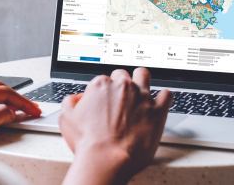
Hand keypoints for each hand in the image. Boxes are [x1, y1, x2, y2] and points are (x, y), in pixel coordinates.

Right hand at [59, 68, 172, 184]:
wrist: (106, 159)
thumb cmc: (88, 143)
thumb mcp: (66, 119)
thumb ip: (70, 102)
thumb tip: (77, 97)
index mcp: (101, 85)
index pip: (104, 79)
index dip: (104, 92)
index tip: (105, 101)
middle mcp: (123, 86)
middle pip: (123, 76)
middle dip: (121, 85)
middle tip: (120, 99)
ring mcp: (142, 96)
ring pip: (144, 75)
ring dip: (141, 80)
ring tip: (140, 91)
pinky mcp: (157, 109)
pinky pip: (167, 94)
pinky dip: (164, 97)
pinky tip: (160, 102)